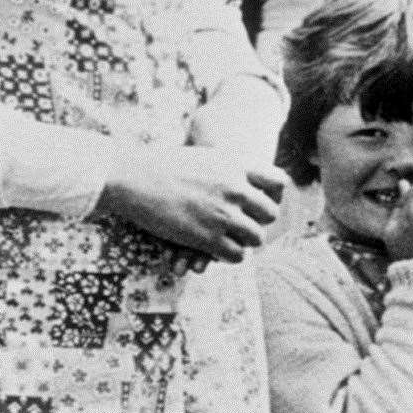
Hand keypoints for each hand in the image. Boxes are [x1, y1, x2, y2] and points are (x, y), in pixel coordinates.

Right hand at [97, 143, 284, 264]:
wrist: (134, 176)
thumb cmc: (163, 164)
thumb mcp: (204, 156)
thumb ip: (228, 167)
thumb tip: (243, 177)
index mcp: (236, 164)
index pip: (278, 181)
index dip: (274, 194)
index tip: (260, 200)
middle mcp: (235, 188)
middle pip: (270, 213)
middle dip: (259, 221)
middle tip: (246, 224)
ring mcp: (223, 213)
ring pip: (256, 237)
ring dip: (245, 241)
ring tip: (232, 239)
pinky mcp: (207, 237)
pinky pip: (236, 255)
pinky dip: (230, 256)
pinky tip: (217, 251)